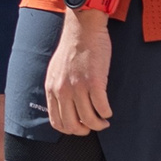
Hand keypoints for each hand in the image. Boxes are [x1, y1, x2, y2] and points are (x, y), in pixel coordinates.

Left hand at [44, 9, 114, 134]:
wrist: (82, 30)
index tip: (80, 127)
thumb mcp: (55, 71)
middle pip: (73, 125)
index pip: (57, 121)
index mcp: (51, 89)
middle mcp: (62, 90)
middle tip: (93, 126)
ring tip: (104, 120)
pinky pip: (102, 107)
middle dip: (85, 131)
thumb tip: (63, 106)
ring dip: (99, 124)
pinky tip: (108, 110)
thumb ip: (57, 88)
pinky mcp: (95, 81)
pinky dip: (106, 113)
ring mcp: (78, 86)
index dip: (70, 130)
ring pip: (89, 119)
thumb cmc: (72, 49)